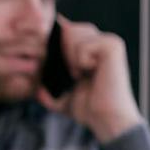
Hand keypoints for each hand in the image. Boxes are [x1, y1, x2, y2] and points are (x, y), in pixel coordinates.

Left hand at [37, 16, 145, 141]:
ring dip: (71, 58)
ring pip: (72, 34)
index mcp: (91, 48)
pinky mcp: (113, 46)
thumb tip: (36, 90)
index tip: (49, 55)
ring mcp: (109, 41)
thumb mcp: (62, 99)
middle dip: (62, 52)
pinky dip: (81, 62)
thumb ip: (48, 93)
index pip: (66, 29)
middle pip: (67, 29)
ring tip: (82, 74)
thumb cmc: (90, 109)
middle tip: (74, 74)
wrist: (106, 119)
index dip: (54, 39)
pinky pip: (82, 46)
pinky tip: (92, 72)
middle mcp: (101, 40)